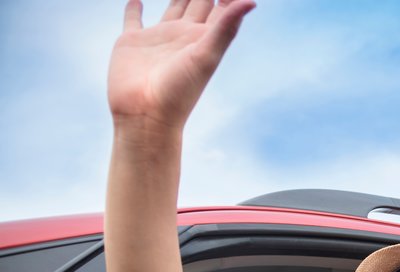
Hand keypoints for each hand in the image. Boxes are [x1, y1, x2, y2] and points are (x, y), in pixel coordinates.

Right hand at [108, 0, 255, 129]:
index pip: (222, 8)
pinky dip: (134, 8)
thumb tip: (252, 1)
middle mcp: (184, 36)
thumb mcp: (206, 57)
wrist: (146, 115)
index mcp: (204, 39)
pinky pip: (133, 19)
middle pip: (199, 2)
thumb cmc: (179, 92)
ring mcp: (159, 38)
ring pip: (172, 6)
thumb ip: (226, 28)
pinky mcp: (132, 42)